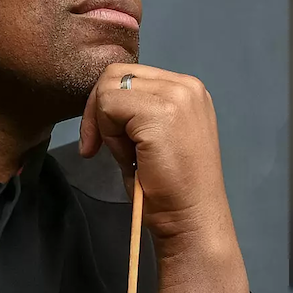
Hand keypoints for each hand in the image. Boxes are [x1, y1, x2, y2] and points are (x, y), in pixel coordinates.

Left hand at [78, 64, 248, 292]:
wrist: (192, 218)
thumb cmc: (172, 188)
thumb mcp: (157, 136)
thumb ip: (140, 110)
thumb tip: (104, 98)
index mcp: (189, 89)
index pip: (131, 74)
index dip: (109, 106)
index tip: (107, 142)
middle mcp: (187, 85)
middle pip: (116, 74)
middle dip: (100, 111)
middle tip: (104, 148)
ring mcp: (176, 96)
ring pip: (109, 88)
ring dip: (106, 124)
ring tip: (125, 155)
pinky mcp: (159, 112)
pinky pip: (108, 105)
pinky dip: (108, 134)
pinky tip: (127, 158)